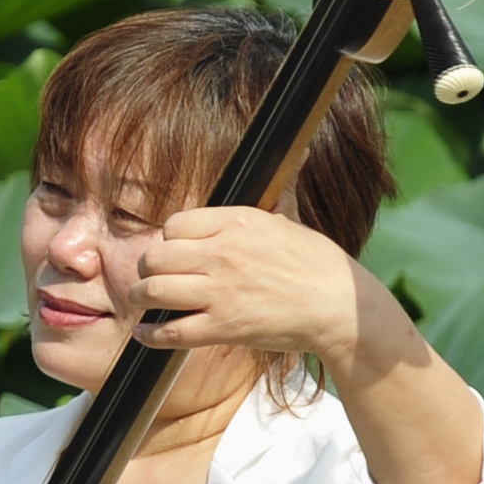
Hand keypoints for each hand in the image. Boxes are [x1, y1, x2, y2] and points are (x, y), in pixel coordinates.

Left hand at [130, 205, 411, 372]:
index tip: (175, 251)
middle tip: (152, 277)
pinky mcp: (225, 327)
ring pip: (154, 292)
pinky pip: (171, 331)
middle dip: (148, 269)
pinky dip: (150, 334)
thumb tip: (298, 148)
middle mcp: (223, 254)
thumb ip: (267, 200)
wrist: (340, 307)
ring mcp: (221, 292)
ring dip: (142, 298)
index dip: (169, 240)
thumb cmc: (317, 264)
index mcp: (237, 222)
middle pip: (155, 257)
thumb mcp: (288, 220)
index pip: (174, 225)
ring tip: (145, 301)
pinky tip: (144, 332)